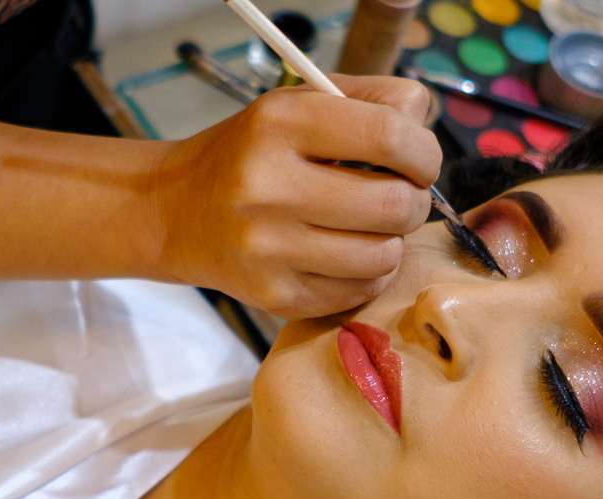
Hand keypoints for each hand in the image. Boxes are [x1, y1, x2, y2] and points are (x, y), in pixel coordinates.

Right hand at [149, 75, 441, 319]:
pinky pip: (359, 292)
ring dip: (393, 242)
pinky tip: (347, 255)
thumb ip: (371, 99)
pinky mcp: (275, 295)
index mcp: (279, 124)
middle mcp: (268, 186)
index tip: (419, 162)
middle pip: (393, 204)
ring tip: (371, 228)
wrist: (178, 212)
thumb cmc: (253, 154)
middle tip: (398, 198)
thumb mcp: (299, 104)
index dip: (424, 153)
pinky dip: (368, 274)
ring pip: (383, 256)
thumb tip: (423, 123)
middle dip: (413, 202)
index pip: (389, 136)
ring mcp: (269, 248)